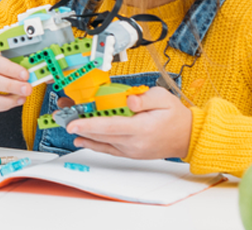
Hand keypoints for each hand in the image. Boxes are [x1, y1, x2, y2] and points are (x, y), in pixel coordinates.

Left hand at [66, 87, 191, 159]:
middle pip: (101, 134)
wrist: (188, 136)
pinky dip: (92, 143)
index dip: (89, 125)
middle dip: (80, 124)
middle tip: (63, 115)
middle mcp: (134, 142)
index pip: (110, 127)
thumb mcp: (163, 98)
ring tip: (66, 121)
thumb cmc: (176, 116)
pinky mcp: (130, 152)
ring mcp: (131, 149)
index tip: (73, 123)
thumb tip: (128, 99)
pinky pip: (107, 149)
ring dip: (83, 132)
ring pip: (102, 142)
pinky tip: (80, 138)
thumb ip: (144, 98)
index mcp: (142, 128)